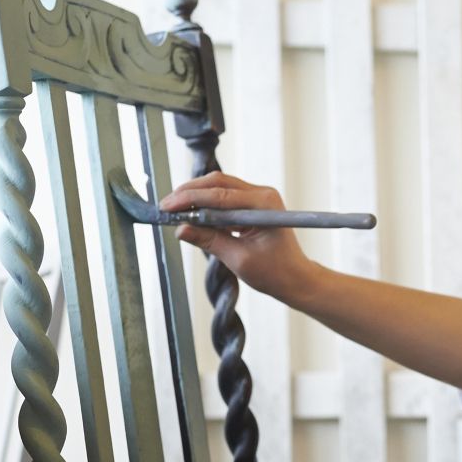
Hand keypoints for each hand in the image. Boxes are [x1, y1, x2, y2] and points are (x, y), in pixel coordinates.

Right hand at [159, 171, 315, 300]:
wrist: (296, 278)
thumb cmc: (275, 272)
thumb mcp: (238, 259)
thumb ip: (210, 241)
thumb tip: (181, 230)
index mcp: (264, 205)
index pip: (219, 196)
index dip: (190, 200)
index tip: (167, 207)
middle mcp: (263, 194)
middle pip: (218, 183)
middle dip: (189, 193)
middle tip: (166, 206)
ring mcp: (259, 197)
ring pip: (220, 187)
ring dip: (196, 197)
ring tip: (173, 210)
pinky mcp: (254, 204)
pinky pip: (225, 198)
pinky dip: (207, 204)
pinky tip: (190, 214)